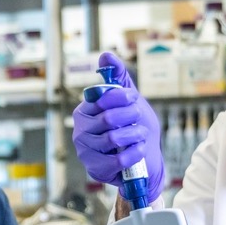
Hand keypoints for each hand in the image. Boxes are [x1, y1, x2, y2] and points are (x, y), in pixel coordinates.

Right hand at [72, 52, 164, 203]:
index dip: (121, 97)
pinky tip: (139, 149)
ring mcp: (85, 151)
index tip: (134, 98)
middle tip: (139, 118)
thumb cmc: (133, 128)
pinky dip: (134, 153)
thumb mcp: (129, 101)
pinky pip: (117, 159)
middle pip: (109, 118)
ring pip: (114, 138)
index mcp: (85, 110)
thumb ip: (118, 78)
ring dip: (135, 135)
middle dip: (131, 116)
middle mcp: (80, 130)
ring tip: (141, 135)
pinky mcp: (95, 168)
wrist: (144, 160)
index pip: (101, 98)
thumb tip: (106, 56)